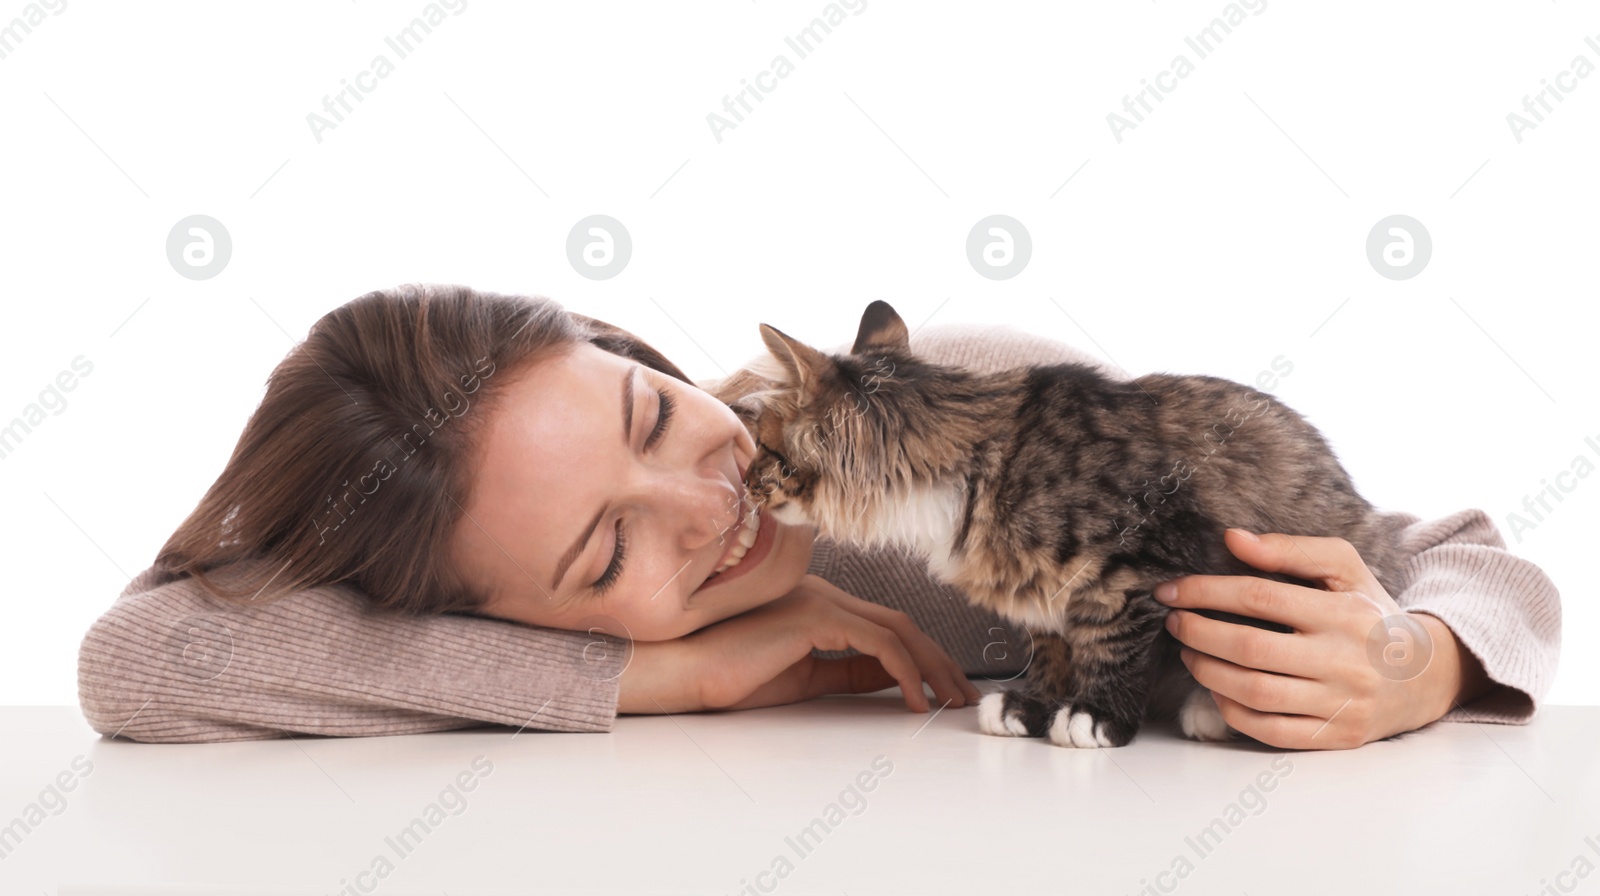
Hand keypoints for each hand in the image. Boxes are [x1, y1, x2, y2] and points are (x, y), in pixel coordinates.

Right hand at [619, 574, 980, 714]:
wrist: (686, 670)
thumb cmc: (730, 673)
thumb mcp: (804, 678)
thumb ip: (846, 672)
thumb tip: (890, 678)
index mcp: (819, 604)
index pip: (886, 626)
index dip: (923, 656)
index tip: (946, 688)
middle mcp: (825, 593)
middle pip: (901, 623)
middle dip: (940, 660)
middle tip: (965, 695)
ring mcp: (820, 599)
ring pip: (898, 629)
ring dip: (932, 667)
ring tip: (950, 700)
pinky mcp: (815, 615)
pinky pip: (878, 641)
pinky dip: (904, 669)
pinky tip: (915, 698)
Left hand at [1155, 528, 1488, 749]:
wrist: (1427, 674)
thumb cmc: (1370, 613)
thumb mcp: (1345, 569)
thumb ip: (1290, 549)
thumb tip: (1233, 538)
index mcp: (1345, 611)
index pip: (1260, 597)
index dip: (1205, 592)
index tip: (1171, 591)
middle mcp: (1345, 660)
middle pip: (1250, 648)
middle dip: (1198, 633)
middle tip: (1174, 622)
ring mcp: (1341, 703)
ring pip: (1255, 692)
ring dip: (1207, 671)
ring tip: (1189, 652)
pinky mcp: (1336, 736)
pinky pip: (1270, 730)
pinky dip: (1232, 710)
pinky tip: (1217, 689)